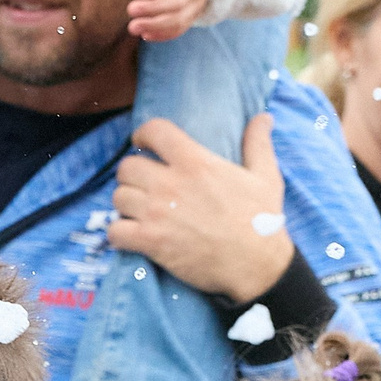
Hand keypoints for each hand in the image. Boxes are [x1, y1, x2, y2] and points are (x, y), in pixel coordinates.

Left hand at [107, 114, 291, 303]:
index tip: (143, 144)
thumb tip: (263, 117)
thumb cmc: (261, 219)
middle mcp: (170, 184)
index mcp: (195, 162)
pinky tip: (131, 235)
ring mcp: (156, 213)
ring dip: (125, 204)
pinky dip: (118, 234)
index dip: (143, 135)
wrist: (255, 264)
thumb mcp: (265, 175)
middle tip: (142, 185)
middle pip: (127, 167)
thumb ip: (257, 143)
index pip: (154, 131)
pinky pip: (114, 231)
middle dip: (132, 175)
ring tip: (138, 211)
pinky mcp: (150, 241)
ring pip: (118, 198)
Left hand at [128, 0, 209, 40]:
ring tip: (133, 27)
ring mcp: (197, 3)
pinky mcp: (193, 15)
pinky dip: (163, 35)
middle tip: (131, 9)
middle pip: (178, 2)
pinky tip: (145, 35)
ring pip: (179, 20)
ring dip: (155, 26)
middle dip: (153, 9)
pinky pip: (180, 29)